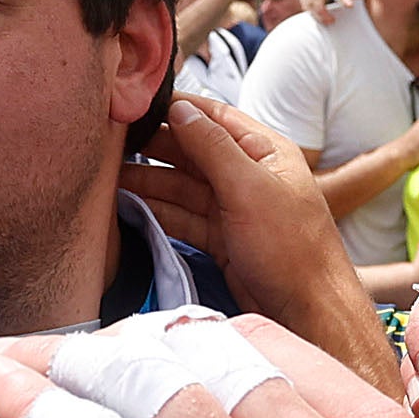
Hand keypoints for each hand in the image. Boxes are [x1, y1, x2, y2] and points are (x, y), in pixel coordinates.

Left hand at [0, 317, 418, 417]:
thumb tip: (195, 391)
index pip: (257, 343)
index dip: (174, 334)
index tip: (124, 345)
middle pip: (196, 357)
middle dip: (112, 346)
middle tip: (58, 358)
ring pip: (146, 392)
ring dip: (68, 370)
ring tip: (19, 368)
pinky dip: (40, 415)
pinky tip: (0, 389)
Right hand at [123, 98, 372, 360]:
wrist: (309, 312)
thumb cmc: (295, 250)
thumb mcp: (251, 188)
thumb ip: (213, 147)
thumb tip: (181, 110)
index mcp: (265, 152)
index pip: (214, 117)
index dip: (176, 109)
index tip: (136, 105)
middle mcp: (249, 175)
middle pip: (192, 151)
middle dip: (153, 147)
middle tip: (112, 144)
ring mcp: (234, 208)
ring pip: (182, 186)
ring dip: (149, 181)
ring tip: (109, 176)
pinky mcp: (222, 238)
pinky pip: (182, 217)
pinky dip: (157, 212)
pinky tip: (130, 205)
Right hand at [300, 0, 367, 19]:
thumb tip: (349, 6)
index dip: (322, 12)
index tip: (332, 20)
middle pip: (309, 2)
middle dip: (318, 15)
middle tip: (330, 22)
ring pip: (304, 2)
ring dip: (313, 13)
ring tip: (326, 18)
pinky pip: (303, 0)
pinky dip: (310, 8)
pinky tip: (320, 12)